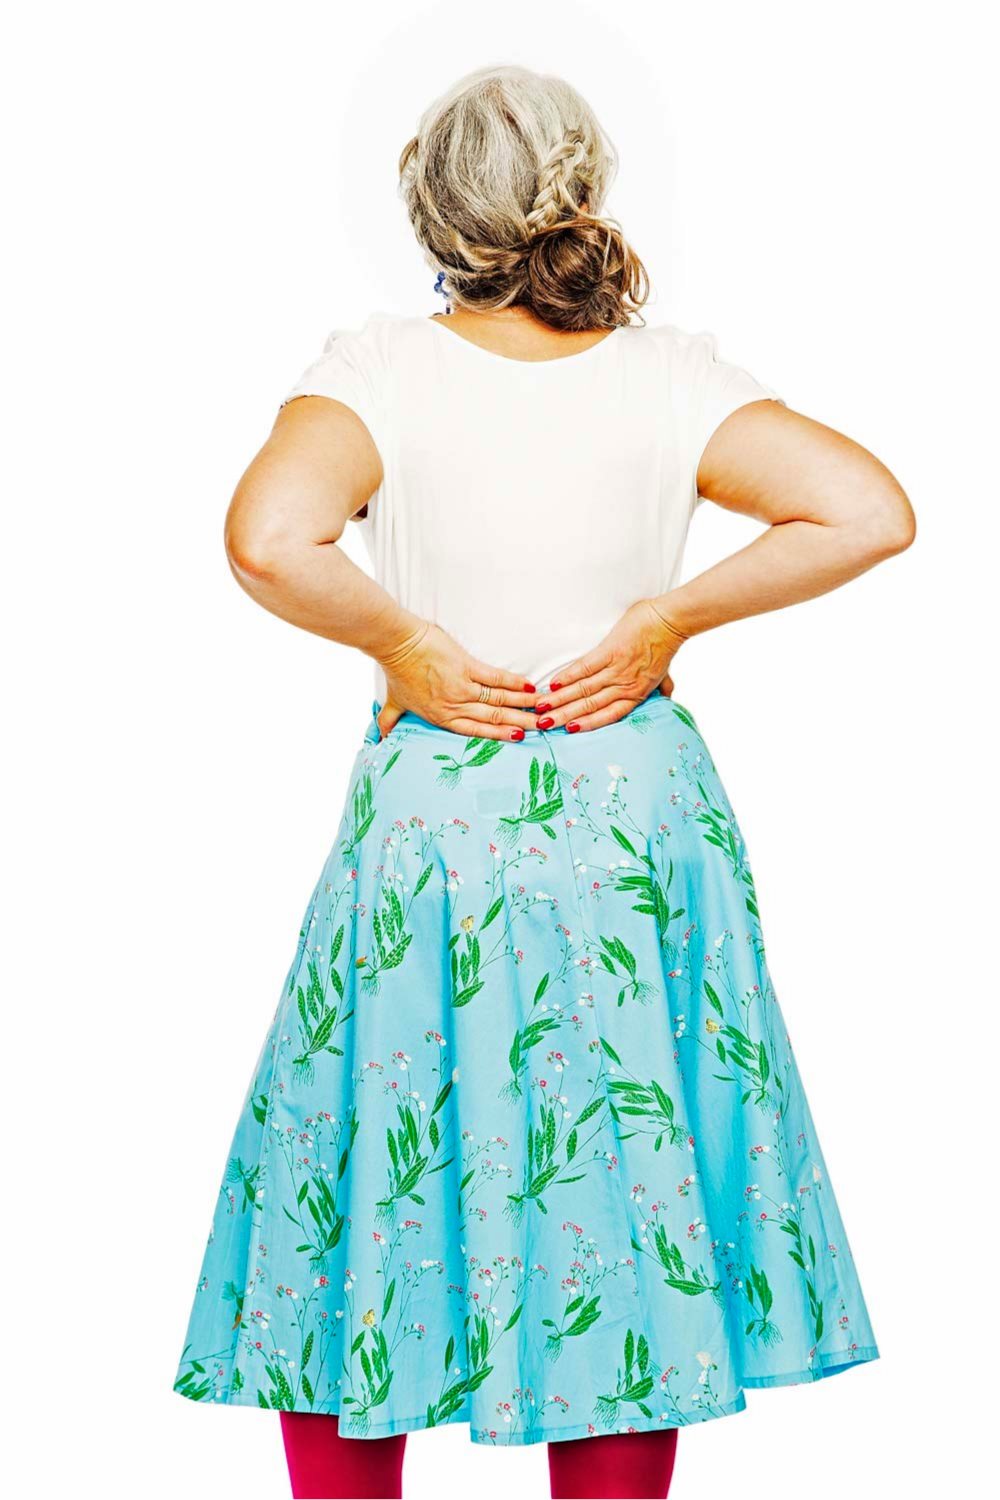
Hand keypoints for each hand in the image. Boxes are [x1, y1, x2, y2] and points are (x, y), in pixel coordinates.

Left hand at [376, 620, 539, 740]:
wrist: (397, 644)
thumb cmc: (396, 672)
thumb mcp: (394, 703)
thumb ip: (390, 722)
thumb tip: (380, 738)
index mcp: (442, 716)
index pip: (476, 730)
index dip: (499, 735)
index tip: (519, 739)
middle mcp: (455, 705)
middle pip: (494, 718)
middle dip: (520, 723)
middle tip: (543, 727)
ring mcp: (462, 686)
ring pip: (499, 700)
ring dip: (523, 705)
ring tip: (542, 709)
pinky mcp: (466, 666)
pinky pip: (495, 678)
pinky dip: (514, 684)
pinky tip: (529, 688)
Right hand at [534, 598, 688, 732]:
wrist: (670, 621)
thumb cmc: (666, 645)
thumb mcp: (665, 673)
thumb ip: (661, 687)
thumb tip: (666, 697)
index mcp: (636, 693)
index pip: (607, 715)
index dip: (587, 724)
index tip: (567, 731)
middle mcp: (624, 686)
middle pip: (589, 705)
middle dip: (564, 716)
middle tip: (543, 724)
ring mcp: (617, 669)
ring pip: (584, 689)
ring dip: (560, 699)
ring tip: (542, 707)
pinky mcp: (610, 650)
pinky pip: (585, 667)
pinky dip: (568, 676)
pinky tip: (554, 684)